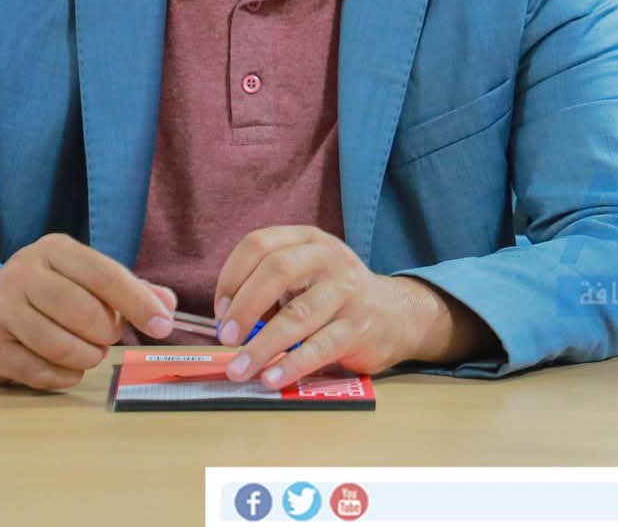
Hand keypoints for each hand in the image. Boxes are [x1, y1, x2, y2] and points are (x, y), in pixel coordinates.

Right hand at [0, 234, 176, 390]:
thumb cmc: (50, 291)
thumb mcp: (87, 276)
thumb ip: (131, 289)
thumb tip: (167, 306)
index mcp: (54, 249)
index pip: (105, 276)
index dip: (138, 304)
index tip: (163, 326)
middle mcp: (22, 274)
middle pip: (84, 313)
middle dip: (108, 333)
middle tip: (109, 336)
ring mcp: (2, 311)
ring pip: (62, 346)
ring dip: (88, 356)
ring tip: (91, 351)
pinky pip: (41, 372)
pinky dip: (65, 376)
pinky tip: (69, 367)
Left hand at [213, 226, 493, 387]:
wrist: (397, 314)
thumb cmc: (336, 297)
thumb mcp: (307, 274)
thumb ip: (270, 285)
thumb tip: (224, 320)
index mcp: (308, 240)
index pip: (260, 244)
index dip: (232, 276)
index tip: (220, 310)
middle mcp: (328, 258)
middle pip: (277, 270)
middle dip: (244, 306)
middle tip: (226, 338)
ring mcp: (347, 291)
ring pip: (297, 315)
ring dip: (261, 345)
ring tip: (239, 369)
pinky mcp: (358, 327)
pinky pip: (319, 347)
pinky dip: (291, 364)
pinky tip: (271, 378)